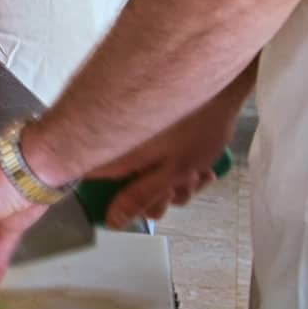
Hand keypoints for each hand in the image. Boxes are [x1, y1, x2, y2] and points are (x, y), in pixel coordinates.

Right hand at [91, 85, 243, 226]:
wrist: (218, 89)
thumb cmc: (194, 128)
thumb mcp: (170, 172)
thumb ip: (140, 196)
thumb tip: (112, 219)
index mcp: (114, 150)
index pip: (89, 179)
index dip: (108, 200)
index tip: (133, 209)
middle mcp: (118, 141)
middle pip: (125, 183)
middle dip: (157, 194)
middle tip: (176, 190)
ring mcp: (136, 137)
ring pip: (148, 174)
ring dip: (175, 183)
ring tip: (196, 173)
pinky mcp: (153, 133)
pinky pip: (159, 161)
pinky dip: (178, 167)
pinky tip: (199, 166)